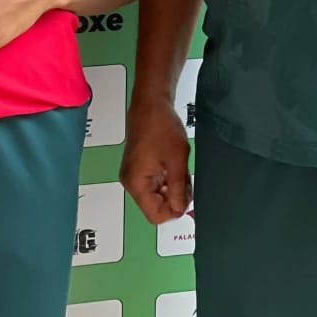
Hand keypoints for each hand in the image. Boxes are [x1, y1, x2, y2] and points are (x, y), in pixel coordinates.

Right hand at [120, 99, 191, 223]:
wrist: (151, 102)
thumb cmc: (162, 127)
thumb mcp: (176, 161)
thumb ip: (178, 189)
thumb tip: (180, 209)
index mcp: (136, 183)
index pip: (155, 215)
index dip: (174, 209)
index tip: (186, 193)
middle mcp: (130, 182)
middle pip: (155, 206)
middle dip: (174, 197)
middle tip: (186, 179)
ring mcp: (132, 174)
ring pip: (156, 195)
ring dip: (171, 187)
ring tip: (180, 169)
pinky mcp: (137, 166)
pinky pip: (153, 183)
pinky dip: (166, 179)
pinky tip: (173, 165)